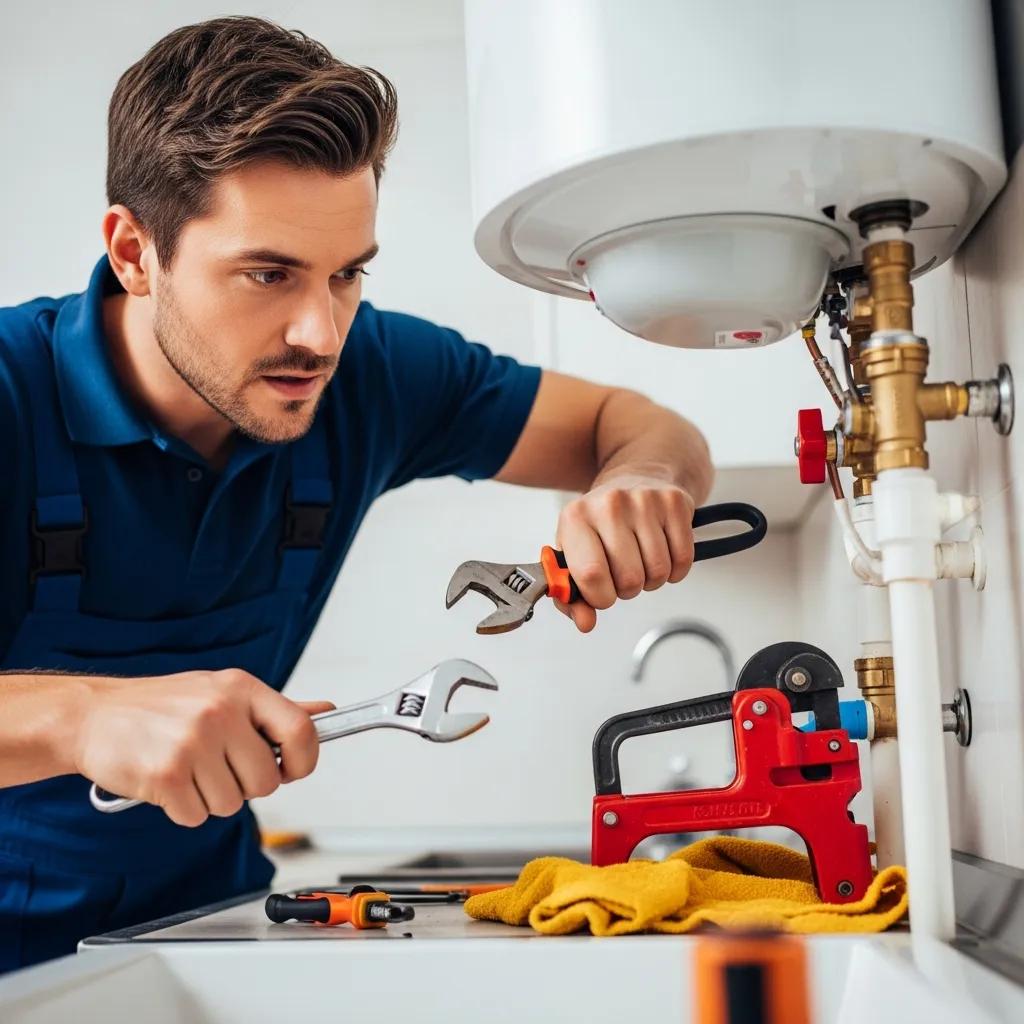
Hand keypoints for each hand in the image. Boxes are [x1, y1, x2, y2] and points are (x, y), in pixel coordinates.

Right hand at [73, 669, 334, 826]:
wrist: (94, 716)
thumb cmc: (164, 706)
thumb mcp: (223, 693)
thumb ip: (275, 710)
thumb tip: (326, 712)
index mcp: (241, 688)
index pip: (302, 729)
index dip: (305, 760)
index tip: (291, 769)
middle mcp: (221, 711)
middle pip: (267, 781)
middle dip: (245, 785)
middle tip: (217, 767)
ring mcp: (193, 742)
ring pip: (232, 804)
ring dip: (210, 798)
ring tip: (187, 769)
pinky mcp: (166, 775)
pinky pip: (197, 816)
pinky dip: (183, 810)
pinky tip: (167, 783)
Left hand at [555, 471, 695, 632]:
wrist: (635, 479)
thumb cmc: (600, 525)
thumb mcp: (575, 555)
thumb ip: (573, 597)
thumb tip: (585, 623)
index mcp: (575, 518)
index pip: (591, 575)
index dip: (600, 598)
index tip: (602, 594)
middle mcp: (609, 504)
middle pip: (629, 579)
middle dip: (627, 589)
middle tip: (623, 573)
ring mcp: (644, 501)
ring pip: (657, 572)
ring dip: (651, 580)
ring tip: (641, 561)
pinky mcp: (674, 502)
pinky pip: (683, 559)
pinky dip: (675, 570)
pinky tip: (662, 553)